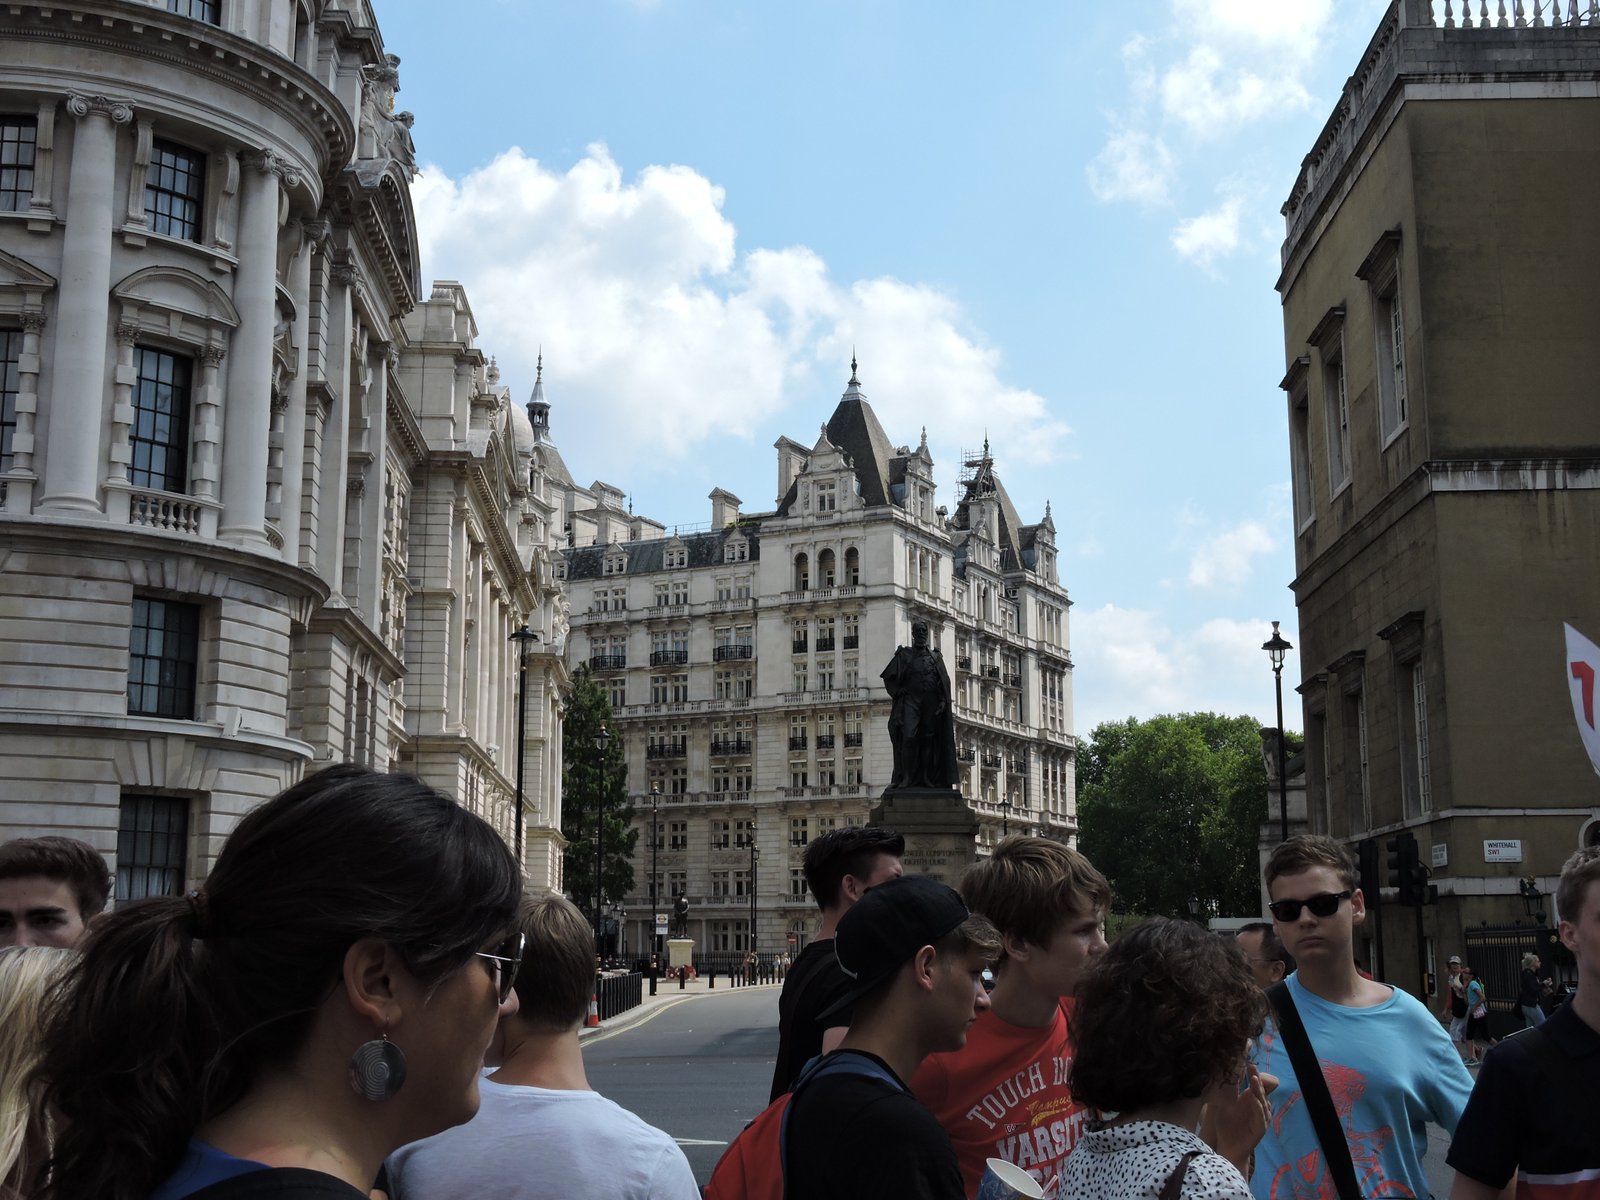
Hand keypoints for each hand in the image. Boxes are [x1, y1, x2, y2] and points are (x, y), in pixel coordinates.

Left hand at [1208, 1063, 1273, 1177]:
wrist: (1227, 1146)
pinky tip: (1253, 1099)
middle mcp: (1257, 1108)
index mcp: (1249, 1101)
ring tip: (1254, 1079)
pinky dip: (1258, 1107)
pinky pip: (1261, 1116)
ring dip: (1259, 1091)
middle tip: (1252, 1066)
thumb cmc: (1225, 1126)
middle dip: (1256, 1078)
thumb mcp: (1223, 1105)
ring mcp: (1261, 1118)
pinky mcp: (1261, 1128)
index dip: (1251, 1073)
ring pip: (1262, 1102)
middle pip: (1259, 1090)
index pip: (1253, 1084)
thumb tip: (1218, 1073)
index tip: (1247, 1061)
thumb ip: (1225, 1091)